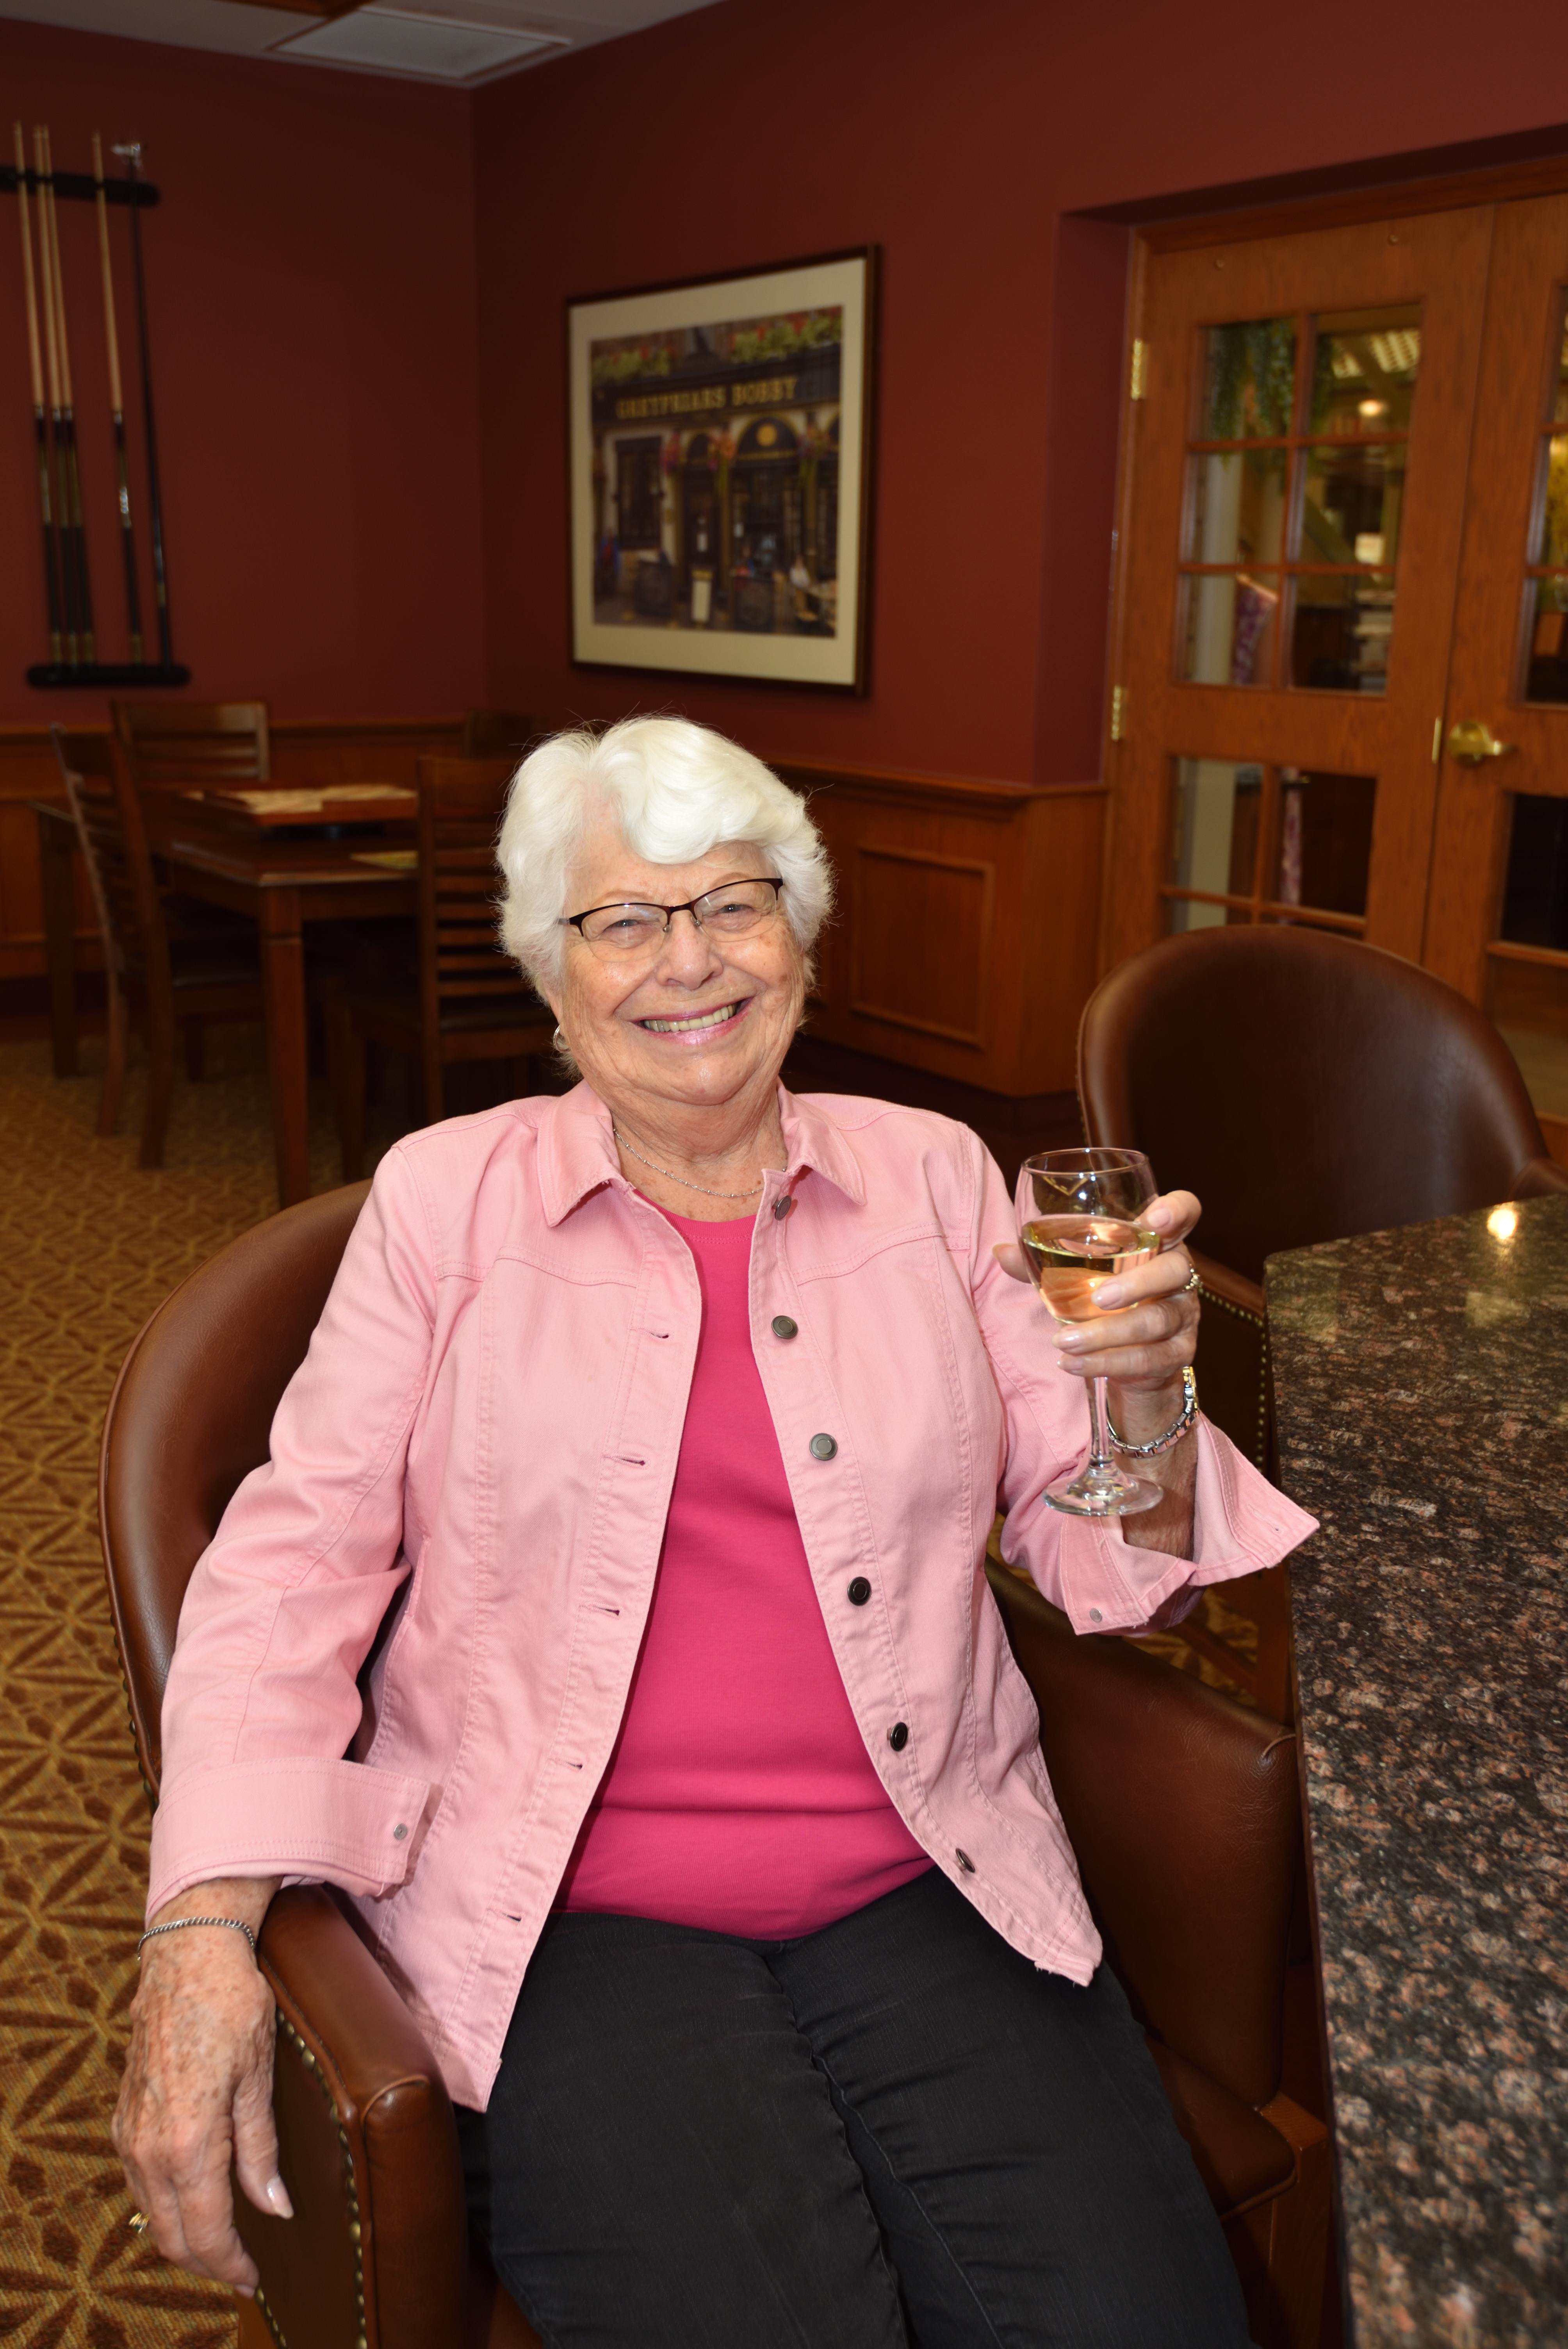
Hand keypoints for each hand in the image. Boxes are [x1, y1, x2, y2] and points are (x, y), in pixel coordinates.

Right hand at [114, 1882, 288, 2292]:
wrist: (188, 1956)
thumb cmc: (232, 2007)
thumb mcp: (259, 2080)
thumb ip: (261, 2151)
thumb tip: (275, 2208)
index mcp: (186, 2144)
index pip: (206, 2232)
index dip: (231, 2264)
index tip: (254, 2278)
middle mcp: (147, 2148)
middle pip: (171, 2235)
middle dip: (206, 2261)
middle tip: (242, 2268)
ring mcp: (129, 2134)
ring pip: (151, 2212)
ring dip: (183, 2234)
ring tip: (224, 2239)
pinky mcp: (123, 2118)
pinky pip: (140, 2181)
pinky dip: (165, 2203)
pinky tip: (193, 2196)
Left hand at [994, 1188, 1200, 1417]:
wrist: (1134, 1362)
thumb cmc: (1105, 1301)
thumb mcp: (1079, 1276)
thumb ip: (1044, 1261)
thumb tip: (1002, 1251)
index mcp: (1158, 1243)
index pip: (1185, 1212)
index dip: (1177, 1209)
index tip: (1155, 1217)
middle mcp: (1179, 1275)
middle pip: (1175, 1269)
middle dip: (1138, 1283)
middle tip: (1100, 1297)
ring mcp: (1184, 1316)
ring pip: (1156, 1321)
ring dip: (1107, 1332)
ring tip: (1063, 1341)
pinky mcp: (1179, 1354)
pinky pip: (1147, 1359)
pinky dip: (1105, 1362)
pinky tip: (1072, 1363)